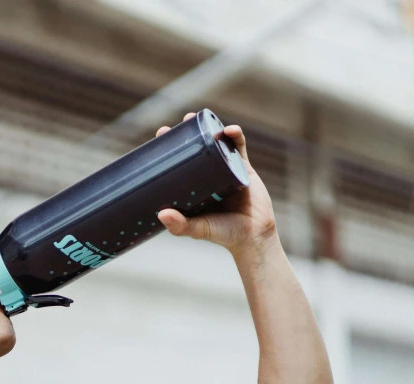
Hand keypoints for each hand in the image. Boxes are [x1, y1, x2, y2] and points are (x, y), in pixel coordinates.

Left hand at [155, 112, 278, 254]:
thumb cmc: (223, 233)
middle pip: (197, 147)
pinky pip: (238, 146)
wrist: (253, 236)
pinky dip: (235, 135)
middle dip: (188, 132)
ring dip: (208, 127)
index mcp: (193, 186)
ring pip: (216, 142)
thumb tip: (161, 214)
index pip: (180, 162)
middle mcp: (208, 174)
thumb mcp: (199, 229)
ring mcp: (225, 168)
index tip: (160, 137)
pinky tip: (228, 130)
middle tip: (179, 123)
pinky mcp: (242, 167)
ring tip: (197, 118)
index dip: (170, 149)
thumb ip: (181, 225)